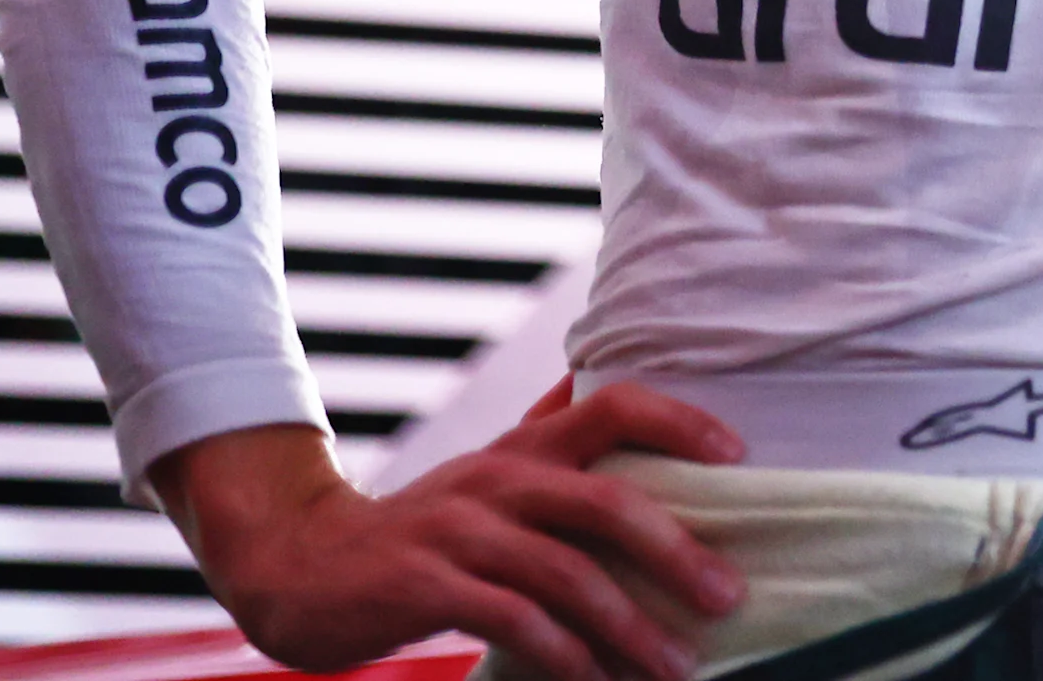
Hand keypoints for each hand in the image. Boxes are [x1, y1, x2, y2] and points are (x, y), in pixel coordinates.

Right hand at [150, 382, 746, 680]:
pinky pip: (509, 618)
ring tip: (675, 664)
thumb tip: (617, 390)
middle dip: (675, 552)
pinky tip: (593, 679)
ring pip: (565, 574)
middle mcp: (500, 478)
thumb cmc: (425, 527)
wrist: (302, 565)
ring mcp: (461, 530)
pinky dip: (560, 653)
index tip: (739, 452)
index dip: (679, 420)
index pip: (613, 403)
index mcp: (525, 448)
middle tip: (727, 594)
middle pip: (605, 502)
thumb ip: (553, 436)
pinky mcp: (424, 583)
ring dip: (627, 626)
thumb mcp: (493, 474)